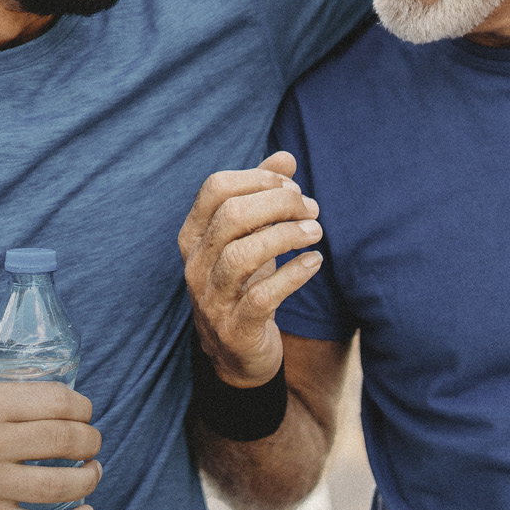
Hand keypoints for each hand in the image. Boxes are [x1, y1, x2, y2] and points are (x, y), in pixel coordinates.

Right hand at [0, 375, 101, 509]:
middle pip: (64, 441)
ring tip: (92, 471)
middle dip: (90, 440)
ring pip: (58, 486)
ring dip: (89, 478)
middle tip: (91, 441)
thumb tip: (60, 385)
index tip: (85, 412)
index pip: (57, 401)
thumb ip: (12, 384)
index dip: (82, 407)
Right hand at [178, 150, 322, 386]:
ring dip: (286, 236)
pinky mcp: (236, 328)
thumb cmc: (244, 282)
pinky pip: (262, 296)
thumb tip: (286, 157)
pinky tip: (314, 261)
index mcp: (193, 235)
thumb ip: (263, 195)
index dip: (258, 179)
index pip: (215, 188)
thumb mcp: (249, 237)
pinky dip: (292, 274)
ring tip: (315, 231)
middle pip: (231, 216)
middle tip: (312, 209)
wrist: (237, 352)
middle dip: (278, 204)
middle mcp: (195, 264)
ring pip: (242, 255)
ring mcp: (211, 298)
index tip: (292, 187)